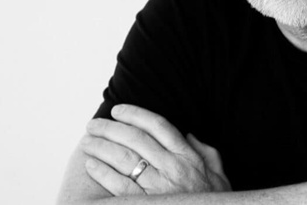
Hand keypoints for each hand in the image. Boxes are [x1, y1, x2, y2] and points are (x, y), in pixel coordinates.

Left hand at [81, 104, 230, 195]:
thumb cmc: (211, 201)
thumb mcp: (218, 174)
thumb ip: (205, 153)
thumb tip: (188, 136)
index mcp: (188, 156)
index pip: (158, 125)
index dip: (135, 114)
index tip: (117, 110)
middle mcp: (173, 168)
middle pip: (136, 139)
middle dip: (110, 128)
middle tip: (93, 125)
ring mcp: (159, 187)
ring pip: (125, 159)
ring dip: (102, 147)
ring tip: (88, 142)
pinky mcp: (147, 204)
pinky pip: (120, 186)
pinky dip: (103, 174)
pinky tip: (91, 166)